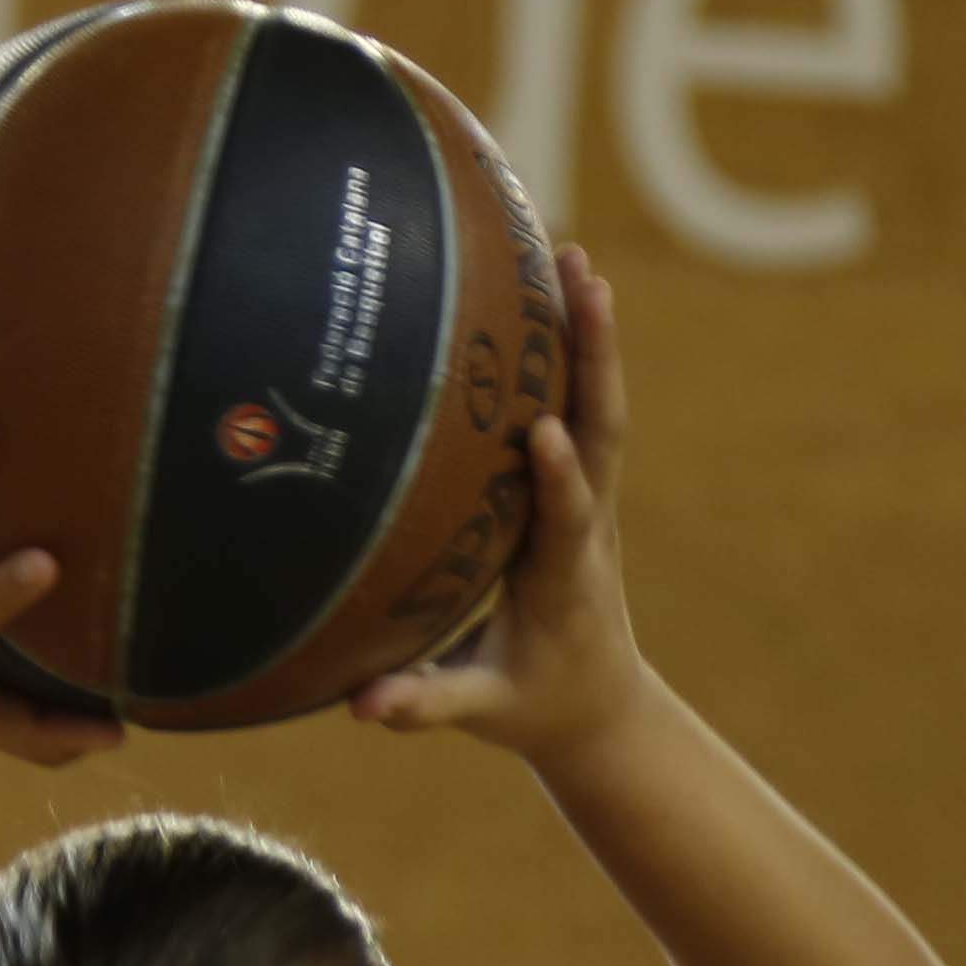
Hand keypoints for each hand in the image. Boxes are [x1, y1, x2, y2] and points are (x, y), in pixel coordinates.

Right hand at [344, 241, 651, 759]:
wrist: (601, 705)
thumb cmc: (532, 704)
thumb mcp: (481, 711)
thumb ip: (425, 704)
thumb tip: (362, 708)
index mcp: (564, 579)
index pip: (566, 520)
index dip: (559, 479)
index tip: (544, 431)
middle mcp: (590, 524)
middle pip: (603, 432)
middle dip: (595, 360)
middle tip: (585, 282)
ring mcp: (593, 497)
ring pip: (599, 405)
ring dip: (592, 333)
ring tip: (573, 254)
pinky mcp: (583, 482)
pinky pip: (582, 403)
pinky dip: (574, 344)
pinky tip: (552, 283)